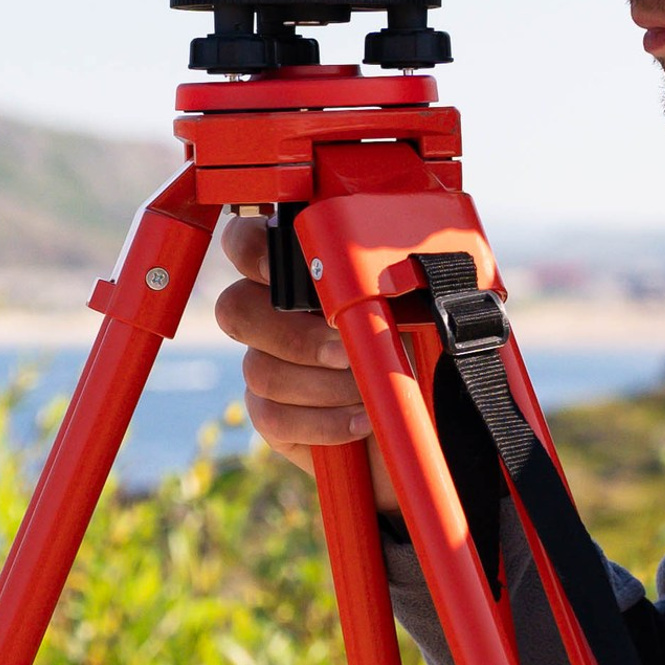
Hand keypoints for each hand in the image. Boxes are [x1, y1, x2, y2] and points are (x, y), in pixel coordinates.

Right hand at [213, 215, 397, 509]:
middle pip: (235, 308)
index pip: (247, 242)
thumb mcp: (413, 311)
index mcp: (303, 274)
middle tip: (346, 353)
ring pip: (260, 369)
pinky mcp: (271, 416)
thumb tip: (359, 279)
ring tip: (368, 393)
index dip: (250, 250)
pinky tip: (361, 420)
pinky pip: (273, 417)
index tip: (280, 271)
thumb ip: (380, 282)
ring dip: (325, 386)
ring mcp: (266, 365)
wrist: (428, 422)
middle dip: (296, 335)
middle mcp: (273, 315)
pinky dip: (325, 422)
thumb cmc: (422, 352)